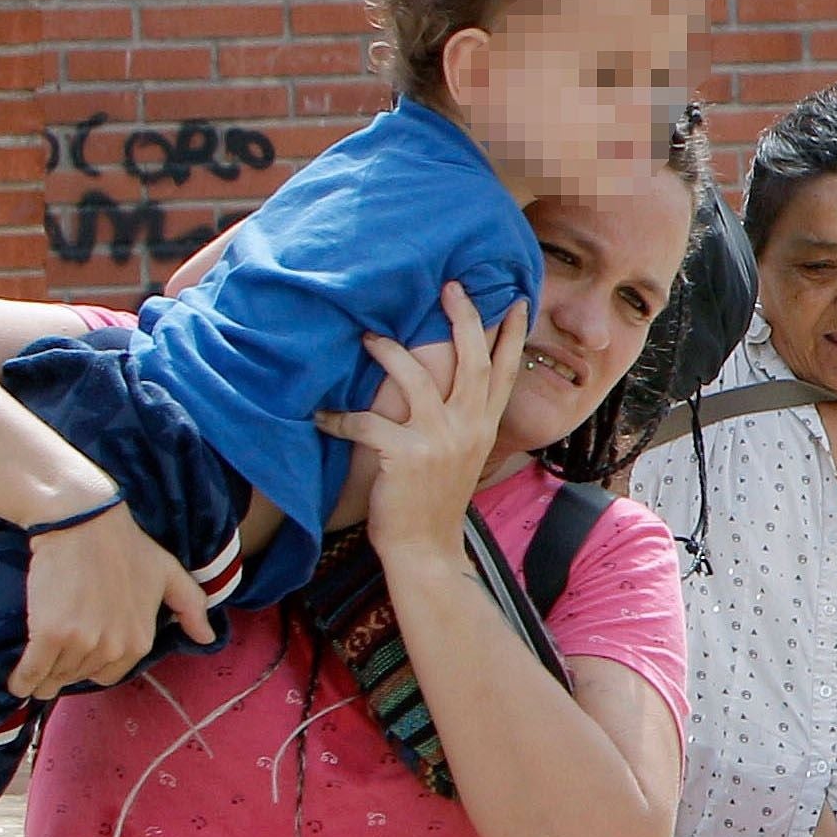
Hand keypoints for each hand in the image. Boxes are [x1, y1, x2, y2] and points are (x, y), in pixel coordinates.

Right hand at [11, 500, 214, 697]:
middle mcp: (113, 646)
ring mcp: (81, 641)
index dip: (92, 666)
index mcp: (140, 640)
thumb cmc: (127, 546)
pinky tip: (17, 683)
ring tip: (32, 676)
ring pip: (56, 676)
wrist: (84, 524)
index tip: (78, 657)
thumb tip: (207, 639)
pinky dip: (23, 680)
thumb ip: (191, 607)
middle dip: (66, 671)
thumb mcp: (169, 574)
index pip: (109, 674)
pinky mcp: (49, 634)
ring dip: (43, 679)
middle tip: (53, 661)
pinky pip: (33, 670)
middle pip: (80, 676)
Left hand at [317, 284, 525, 563]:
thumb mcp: (463, 457)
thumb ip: (461, 421)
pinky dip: (339, 417)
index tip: (516, 298)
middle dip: (464, 318)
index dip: (512, 334)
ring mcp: (439, 441)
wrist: (426, 550)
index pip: (506, 372)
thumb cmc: (435, 502)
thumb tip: (446, 388)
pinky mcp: (404, 456)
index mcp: (484, 427)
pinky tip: (320, 415)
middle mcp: (469, 428)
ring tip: (370, 336)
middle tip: (451, 286)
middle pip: (474, 360)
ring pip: (418, 379)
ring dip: (391, 352)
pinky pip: (366, 423)